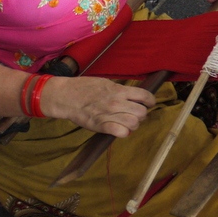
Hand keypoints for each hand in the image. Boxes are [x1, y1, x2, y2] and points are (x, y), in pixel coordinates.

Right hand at [41, 76, 155, 136]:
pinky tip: (121, 130)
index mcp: (119, 90)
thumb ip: (121, 90)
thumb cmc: (85, 88)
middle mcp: (117, 102)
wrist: (66, 96)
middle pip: (142, 112)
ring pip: (134, 123)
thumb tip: (133, 95)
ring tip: (128, 123)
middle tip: (135, 115)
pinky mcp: (101, 125)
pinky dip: (124, 133)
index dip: (150, 101)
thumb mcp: (106, 83)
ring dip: (133, 125)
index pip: (145, 96)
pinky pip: (121, 133)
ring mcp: (109, 114)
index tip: (149, 103)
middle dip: (141, 115)